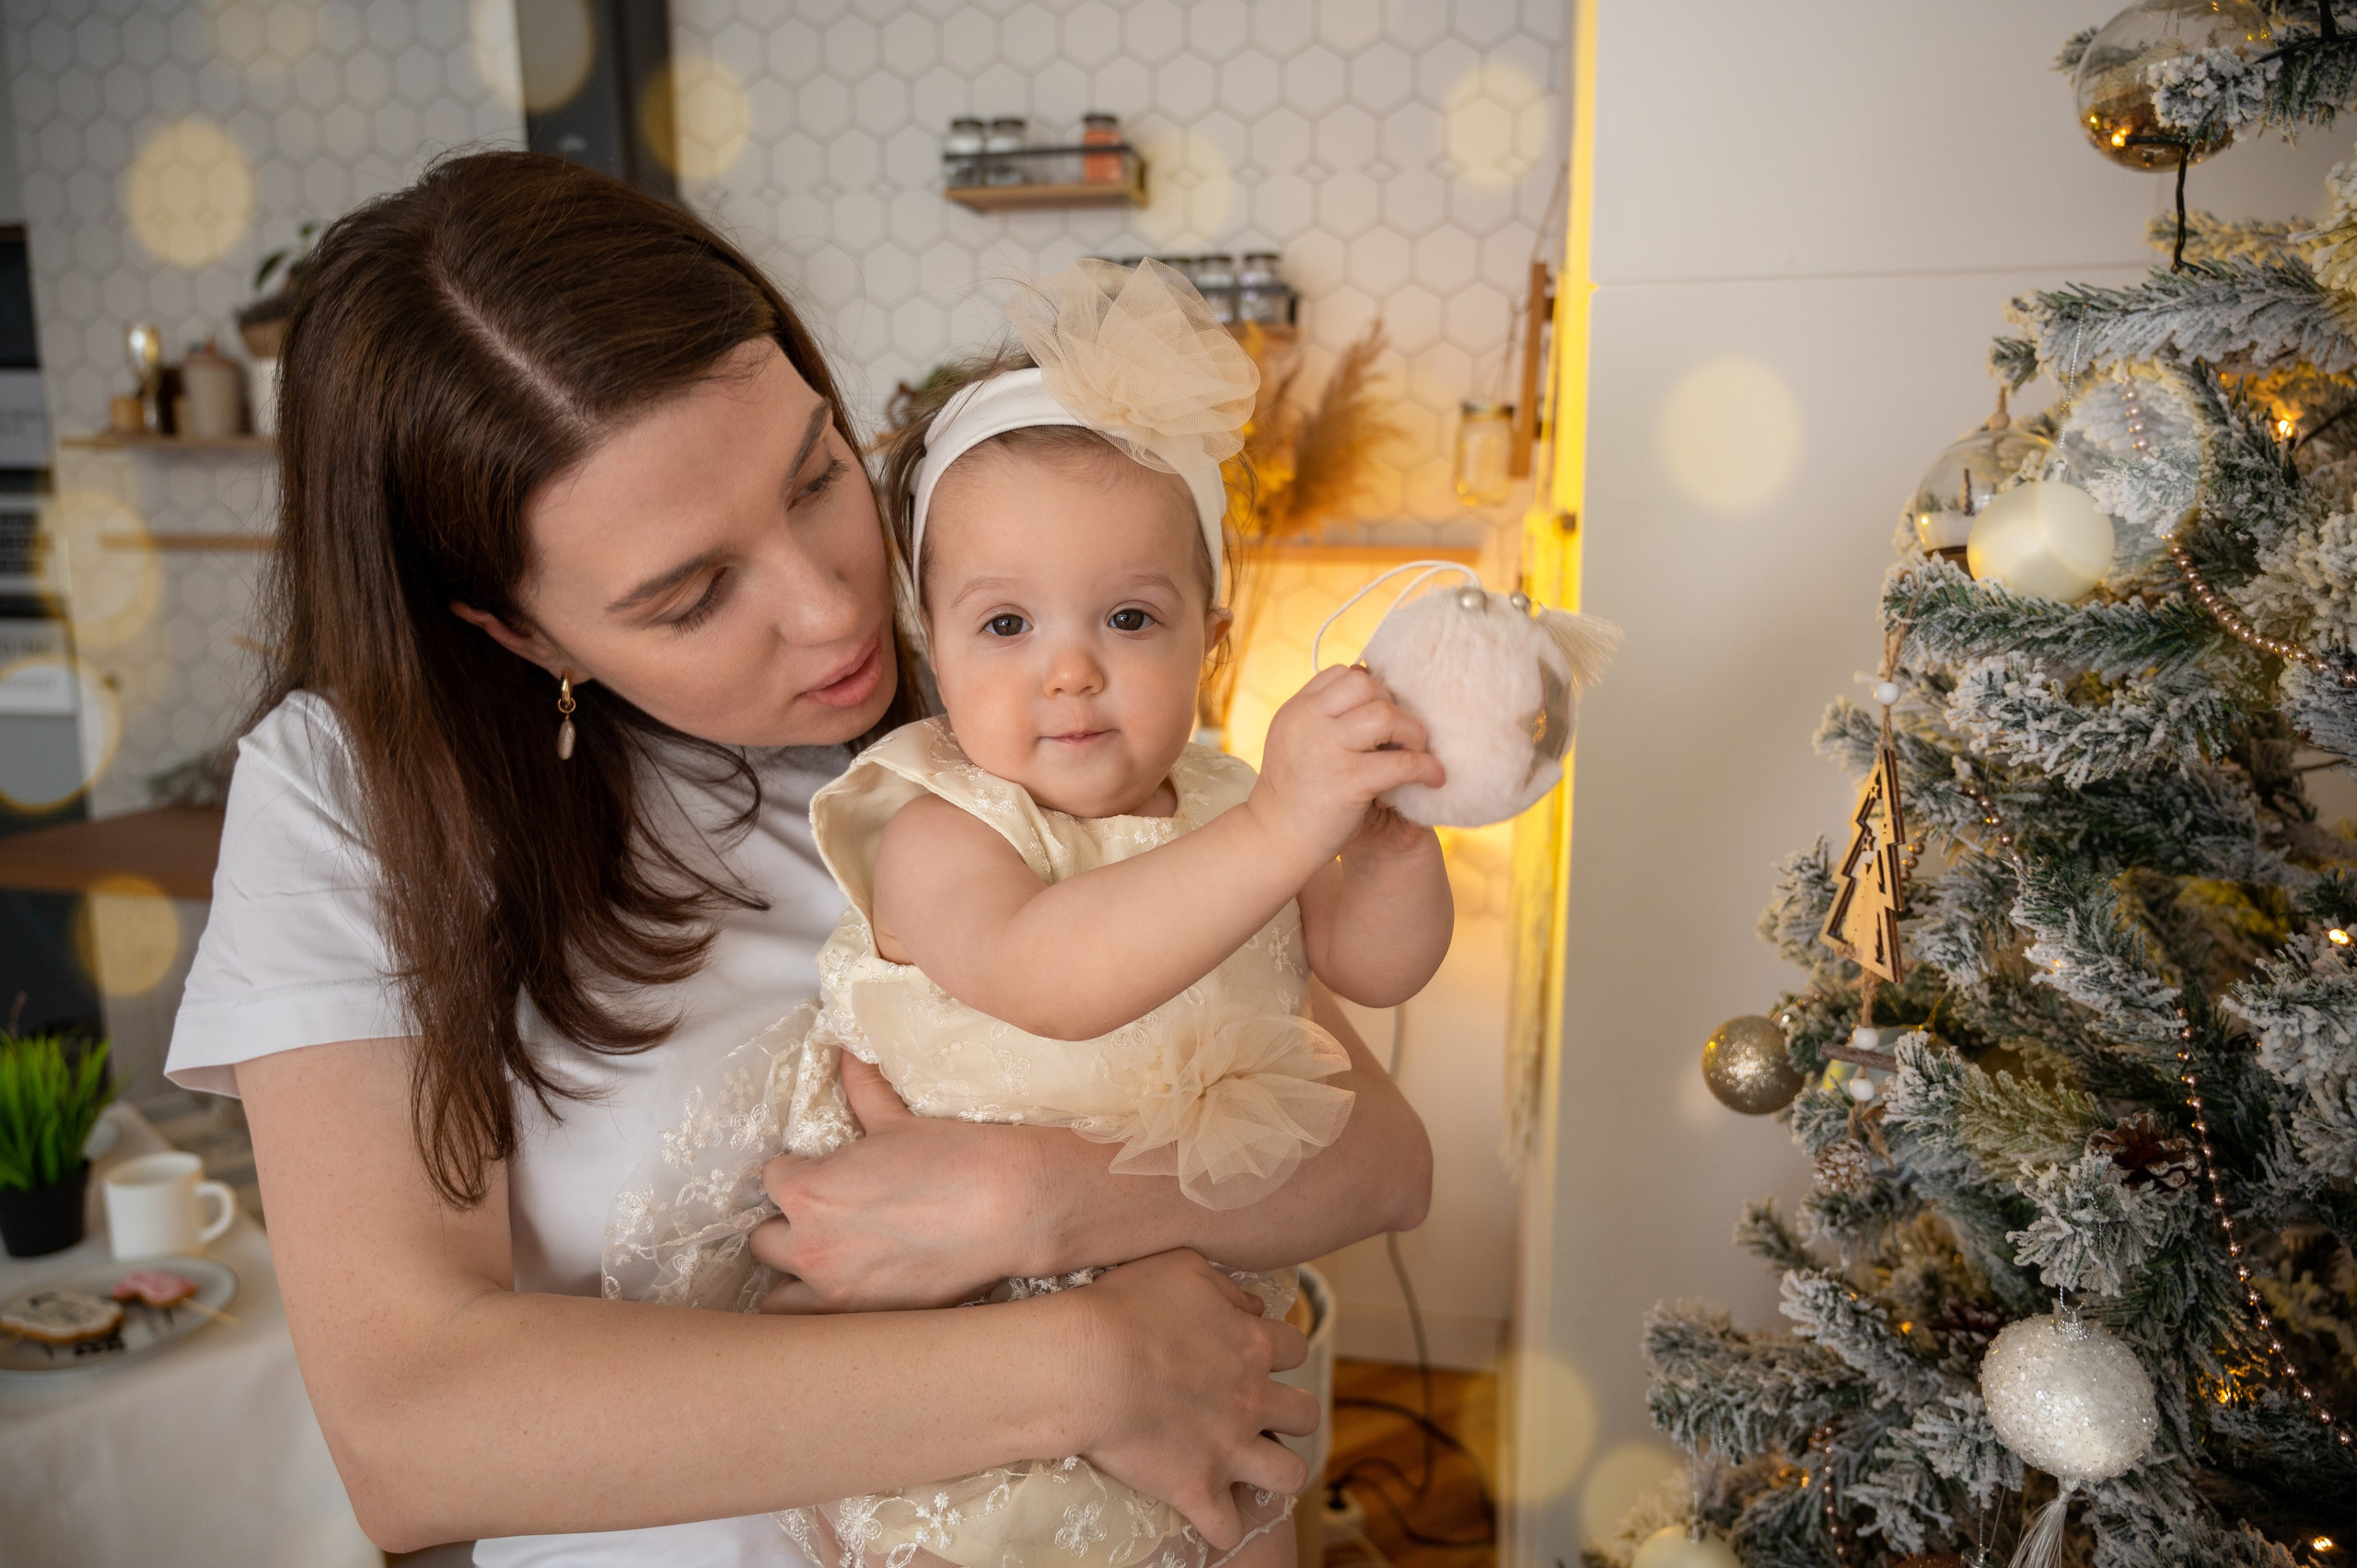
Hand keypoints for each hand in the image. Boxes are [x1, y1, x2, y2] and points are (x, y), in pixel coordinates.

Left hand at [752, 1057, 1064, 1311]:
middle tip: (822, 1224)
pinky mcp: (864, 1321)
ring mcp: (833, 1291)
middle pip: (763, 1242)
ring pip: (775, 1298)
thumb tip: (845, 1049)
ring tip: (826, 1267)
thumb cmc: (953, 1156)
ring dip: (792, 1280)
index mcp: (807, 1189)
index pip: (772, 1182)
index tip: (820, 1180)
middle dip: (788, 1230)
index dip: (796, 1178)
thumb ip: (861, 1089)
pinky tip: (844, 1297)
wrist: (1007, 1208)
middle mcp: (808, 1244)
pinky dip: (818, 1317)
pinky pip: (812, 1330)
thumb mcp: (898, 1120)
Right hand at [1067, 1251, 1315, 1547]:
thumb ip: (1226, 1287)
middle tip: (1254, 1412)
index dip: (1278, 1351)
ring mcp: (1229, 1448)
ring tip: (1248, 1469)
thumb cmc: (1125, 1306)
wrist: (1087, 1366)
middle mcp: (1252, 1398)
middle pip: (1305, 1415)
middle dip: (1289, 1414)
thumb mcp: (1182, 1267)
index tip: (1252, 1354)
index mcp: (1252, 1344)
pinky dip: (1220, 1526)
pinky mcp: (1197, 1488)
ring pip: (1289, 1476)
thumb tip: (1253, 1306)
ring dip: (1274, 1473)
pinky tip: (1205, 1514)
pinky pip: (1228, 1529)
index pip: (1296, 1347)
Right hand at [1248, 665, 1445, 869]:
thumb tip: (1366, 676)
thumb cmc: (1292, 793)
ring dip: (1411, 730)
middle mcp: (1308, 723)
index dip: (1369, 689)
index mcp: (1296, 711)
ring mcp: (1328, 750)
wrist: (1274, 840)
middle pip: (1364, 685)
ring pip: (1385, 715)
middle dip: (1391, 704)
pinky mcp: (1349, 781)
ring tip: (1417, 749)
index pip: (1340, 674)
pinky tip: (1433, 777)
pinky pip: (1402, 763)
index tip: (1381, 712)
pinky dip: (1426, 767)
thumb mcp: (1293, 740)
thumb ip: (1321, 714)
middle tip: (1400, 732)